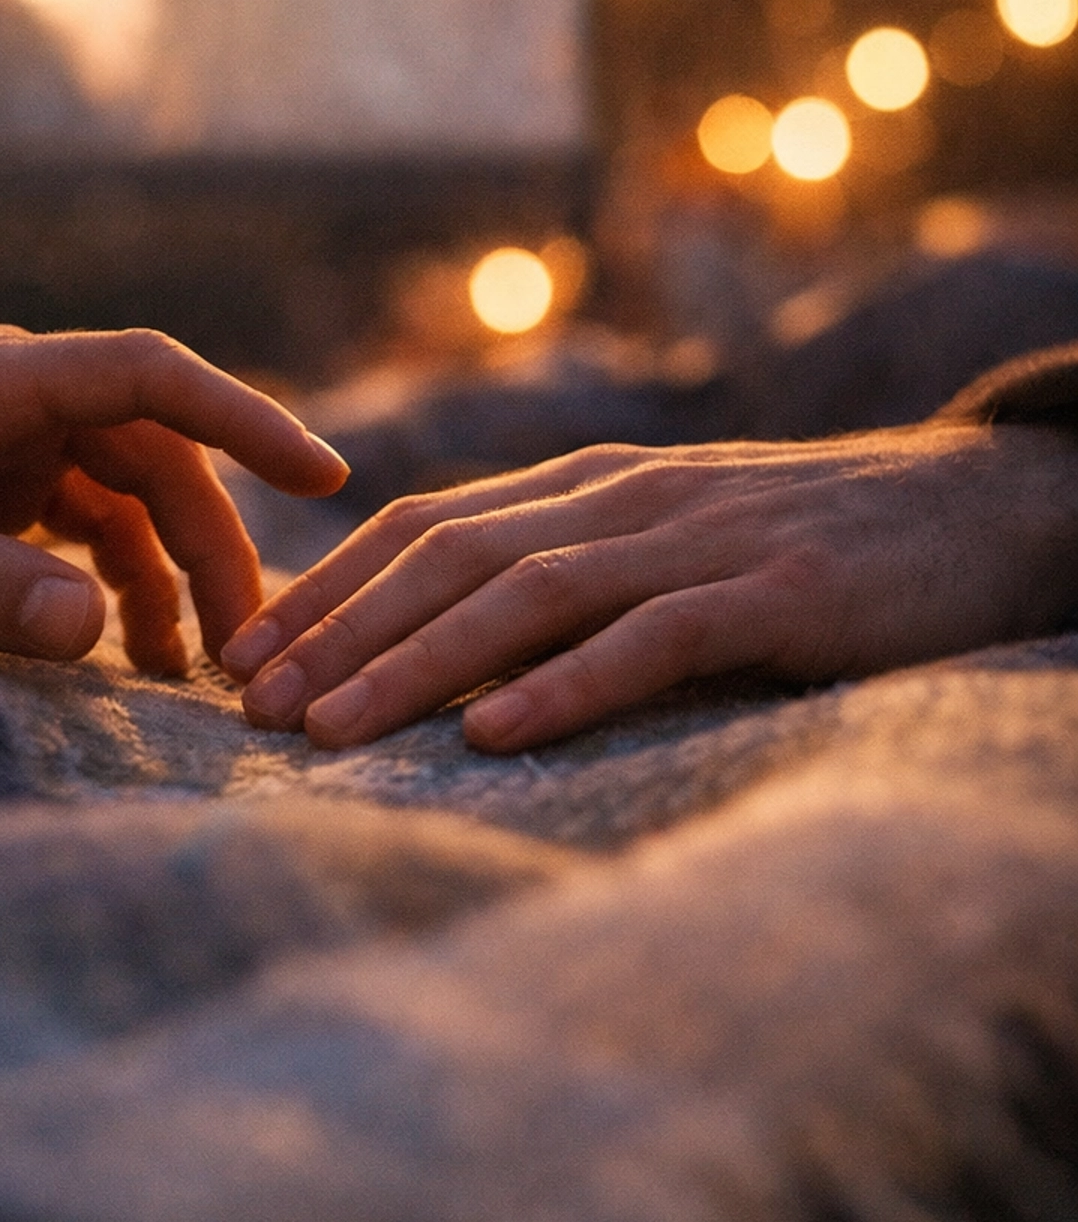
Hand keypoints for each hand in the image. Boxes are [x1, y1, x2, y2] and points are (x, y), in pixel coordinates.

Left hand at [0, 327, 346, 671]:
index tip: (322, 477)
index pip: (151, 377)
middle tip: (250, 647)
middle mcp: (22, 404)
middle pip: (162, 457)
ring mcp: (15, 449)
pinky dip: (123, 592)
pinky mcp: (2, 495)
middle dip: (216, 548)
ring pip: (137, 502)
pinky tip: (132, 658)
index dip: (245, 418)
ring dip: (175, 579)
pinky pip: (93, 536)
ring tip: (199, 673)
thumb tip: (96, 632)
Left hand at [221, 424, 1077, 750]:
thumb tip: (443, 645)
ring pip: (527, 593)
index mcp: (588, 484)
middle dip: (338, 633)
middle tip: (249, 706)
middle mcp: (625, 499)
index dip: (327, 589)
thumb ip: (568, 567)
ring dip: (416, 665)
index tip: (241, 657)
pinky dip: (567, 687)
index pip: (424, 525)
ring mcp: (700, 539)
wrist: (979, 506)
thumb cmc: (805, 542)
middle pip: (449, 557)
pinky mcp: (778, 593)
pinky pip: (652, 638)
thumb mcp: (667, 536)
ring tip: (330, 733)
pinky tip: (495, 737)